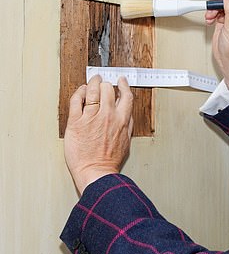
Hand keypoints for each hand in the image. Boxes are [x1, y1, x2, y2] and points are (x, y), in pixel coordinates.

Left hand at [64, 75, 133, 193]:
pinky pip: (76, 100)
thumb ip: (128, 126)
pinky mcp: (76, 122)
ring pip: (92, 91)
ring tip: (91, 82)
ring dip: (92, 83)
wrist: (96, 172)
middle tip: (101, 82)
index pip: (125, 96)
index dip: (123, 85)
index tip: (121, 81)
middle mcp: (108, 116)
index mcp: (122, 121)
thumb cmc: (110, 161)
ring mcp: (91, 117)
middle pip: (107, 89)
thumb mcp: (127, 142)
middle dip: (105, 83)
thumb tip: (127, 115)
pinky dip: (78, 92)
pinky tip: (80, 92)